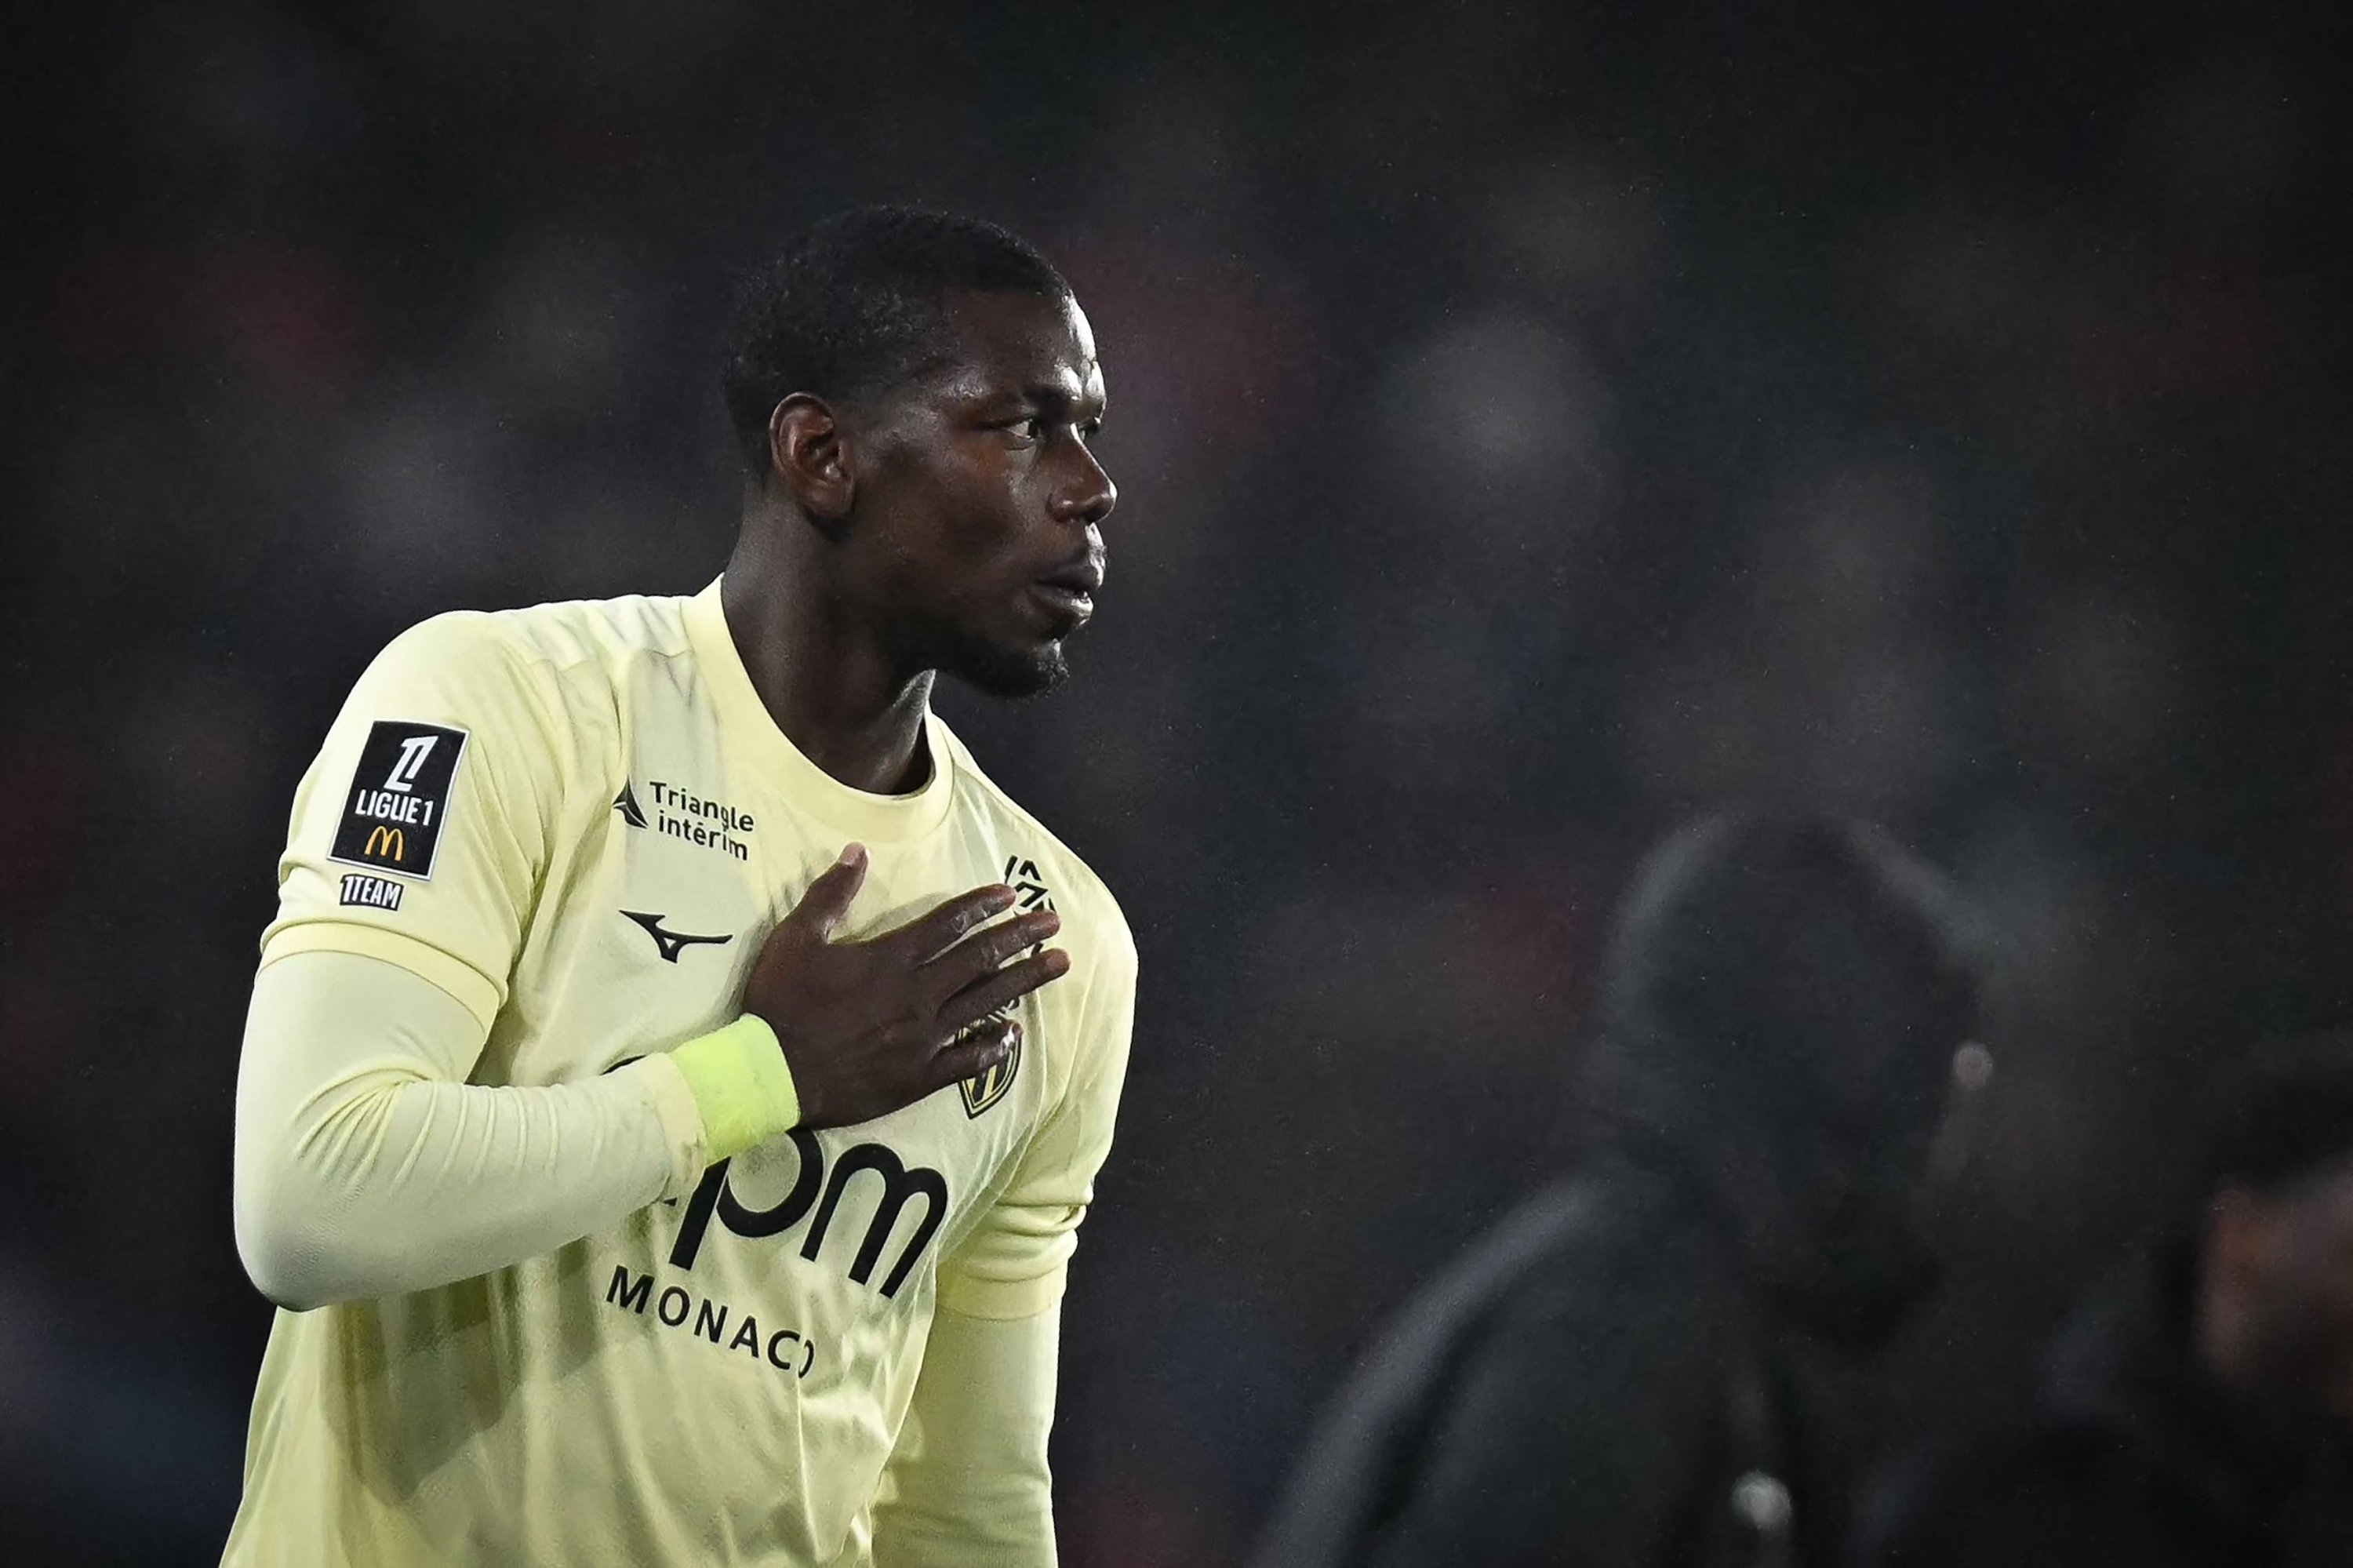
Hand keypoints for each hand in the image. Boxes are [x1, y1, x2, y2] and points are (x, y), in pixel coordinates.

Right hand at [743, 843, 1069, 1128]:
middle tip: (1055, 923)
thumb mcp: (796, 939)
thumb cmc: (780, 1004)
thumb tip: (858, 851)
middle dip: (1021, 937)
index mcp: (891, 959)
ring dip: (1025, 982)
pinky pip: (967, 1061)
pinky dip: (993, 1047)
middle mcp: (917, 995)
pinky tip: (1014, 1035)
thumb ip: (831, 895)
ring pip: (985, 1003)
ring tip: (1058, 966)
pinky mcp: (919, 1076)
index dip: (982, 905)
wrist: (771, 1075)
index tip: (1011, 894)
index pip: (948, 923)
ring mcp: (923, 1037)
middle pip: (980, 959)